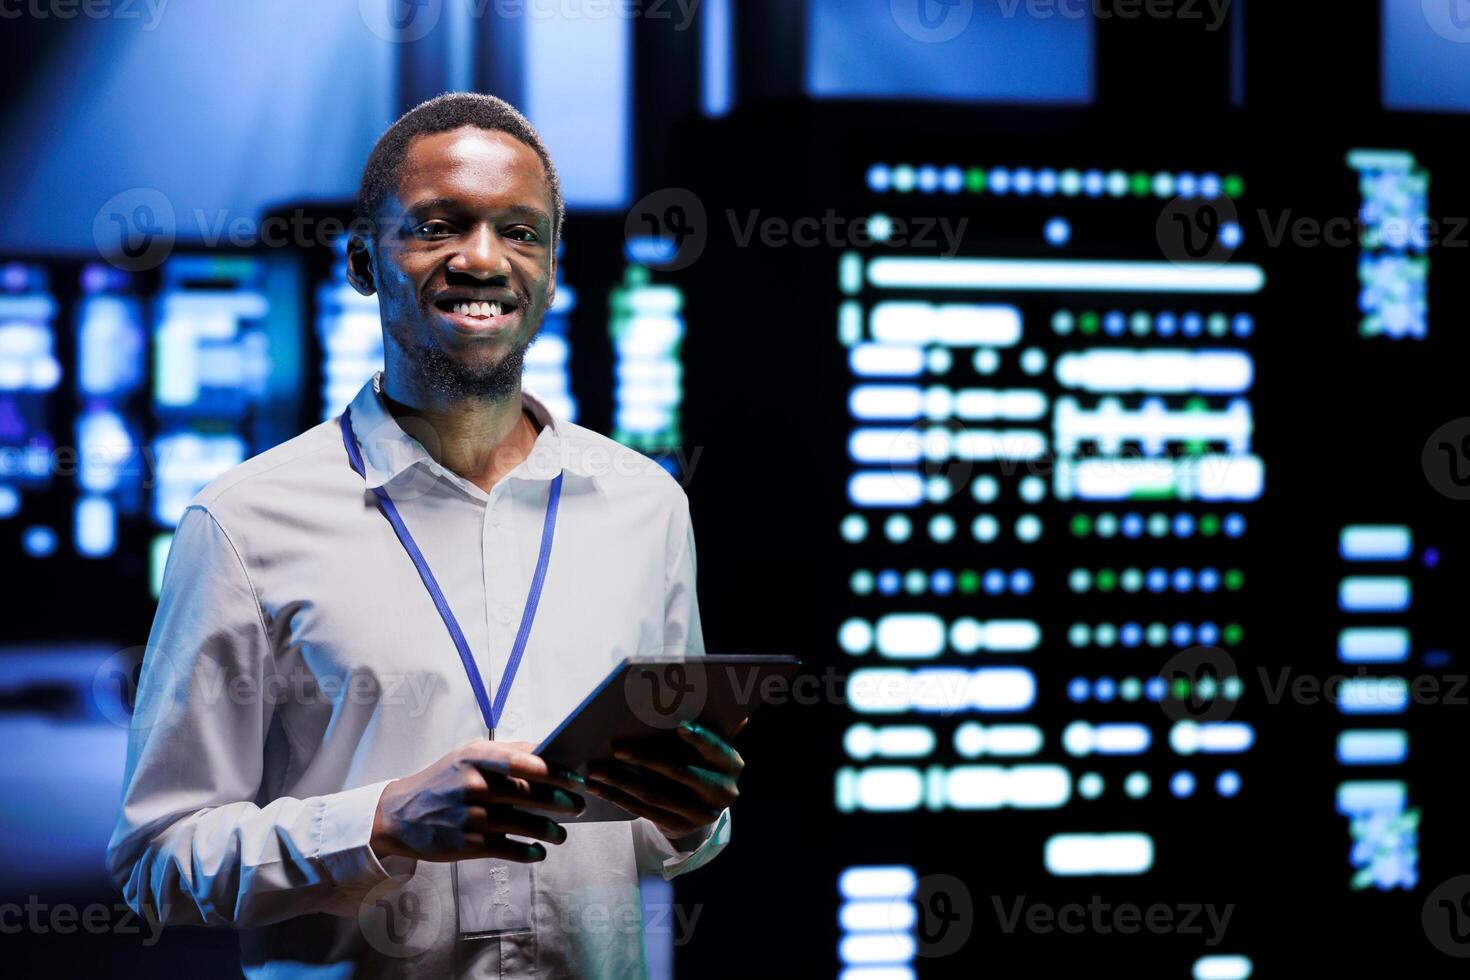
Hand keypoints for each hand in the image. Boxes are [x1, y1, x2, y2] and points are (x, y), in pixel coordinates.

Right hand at [372, 740, 584, 863]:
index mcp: (475, 757)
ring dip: (549, 830)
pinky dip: (529, 852)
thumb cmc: (443, 780)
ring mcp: (470, 816)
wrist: (399, 814)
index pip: (522, 761)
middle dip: (560, 802)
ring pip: (522, 824)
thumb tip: (548, 753)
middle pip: (527, 794)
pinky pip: (507, 850)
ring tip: (562, 833)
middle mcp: (472, 784)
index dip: (554, 771)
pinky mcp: (467, 844)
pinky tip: (540, 851)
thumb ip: (506, 753)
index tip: (577, 778)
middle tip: (578, 806)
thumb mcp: (468, 756)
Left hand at [585, 718, 746, 840]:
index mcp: (732, 765)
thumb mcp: (712, 748)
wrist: (702, 807)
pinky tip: (599, 788)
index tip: (680, 726)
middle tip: (618, 749)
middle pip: (680, 773)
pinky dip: (618, 798)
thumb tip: (722, 703)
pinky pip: (643, 811)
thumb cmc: (703, 763)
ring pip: (655, 794)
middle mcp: (722, 792)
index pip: (716, 749)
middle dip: (646, 760)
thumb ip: (713, 729)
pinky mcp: (679, 827)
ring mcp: (700, 814)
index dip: (700, 739)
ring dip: (622, 781)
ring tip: (597, 770)